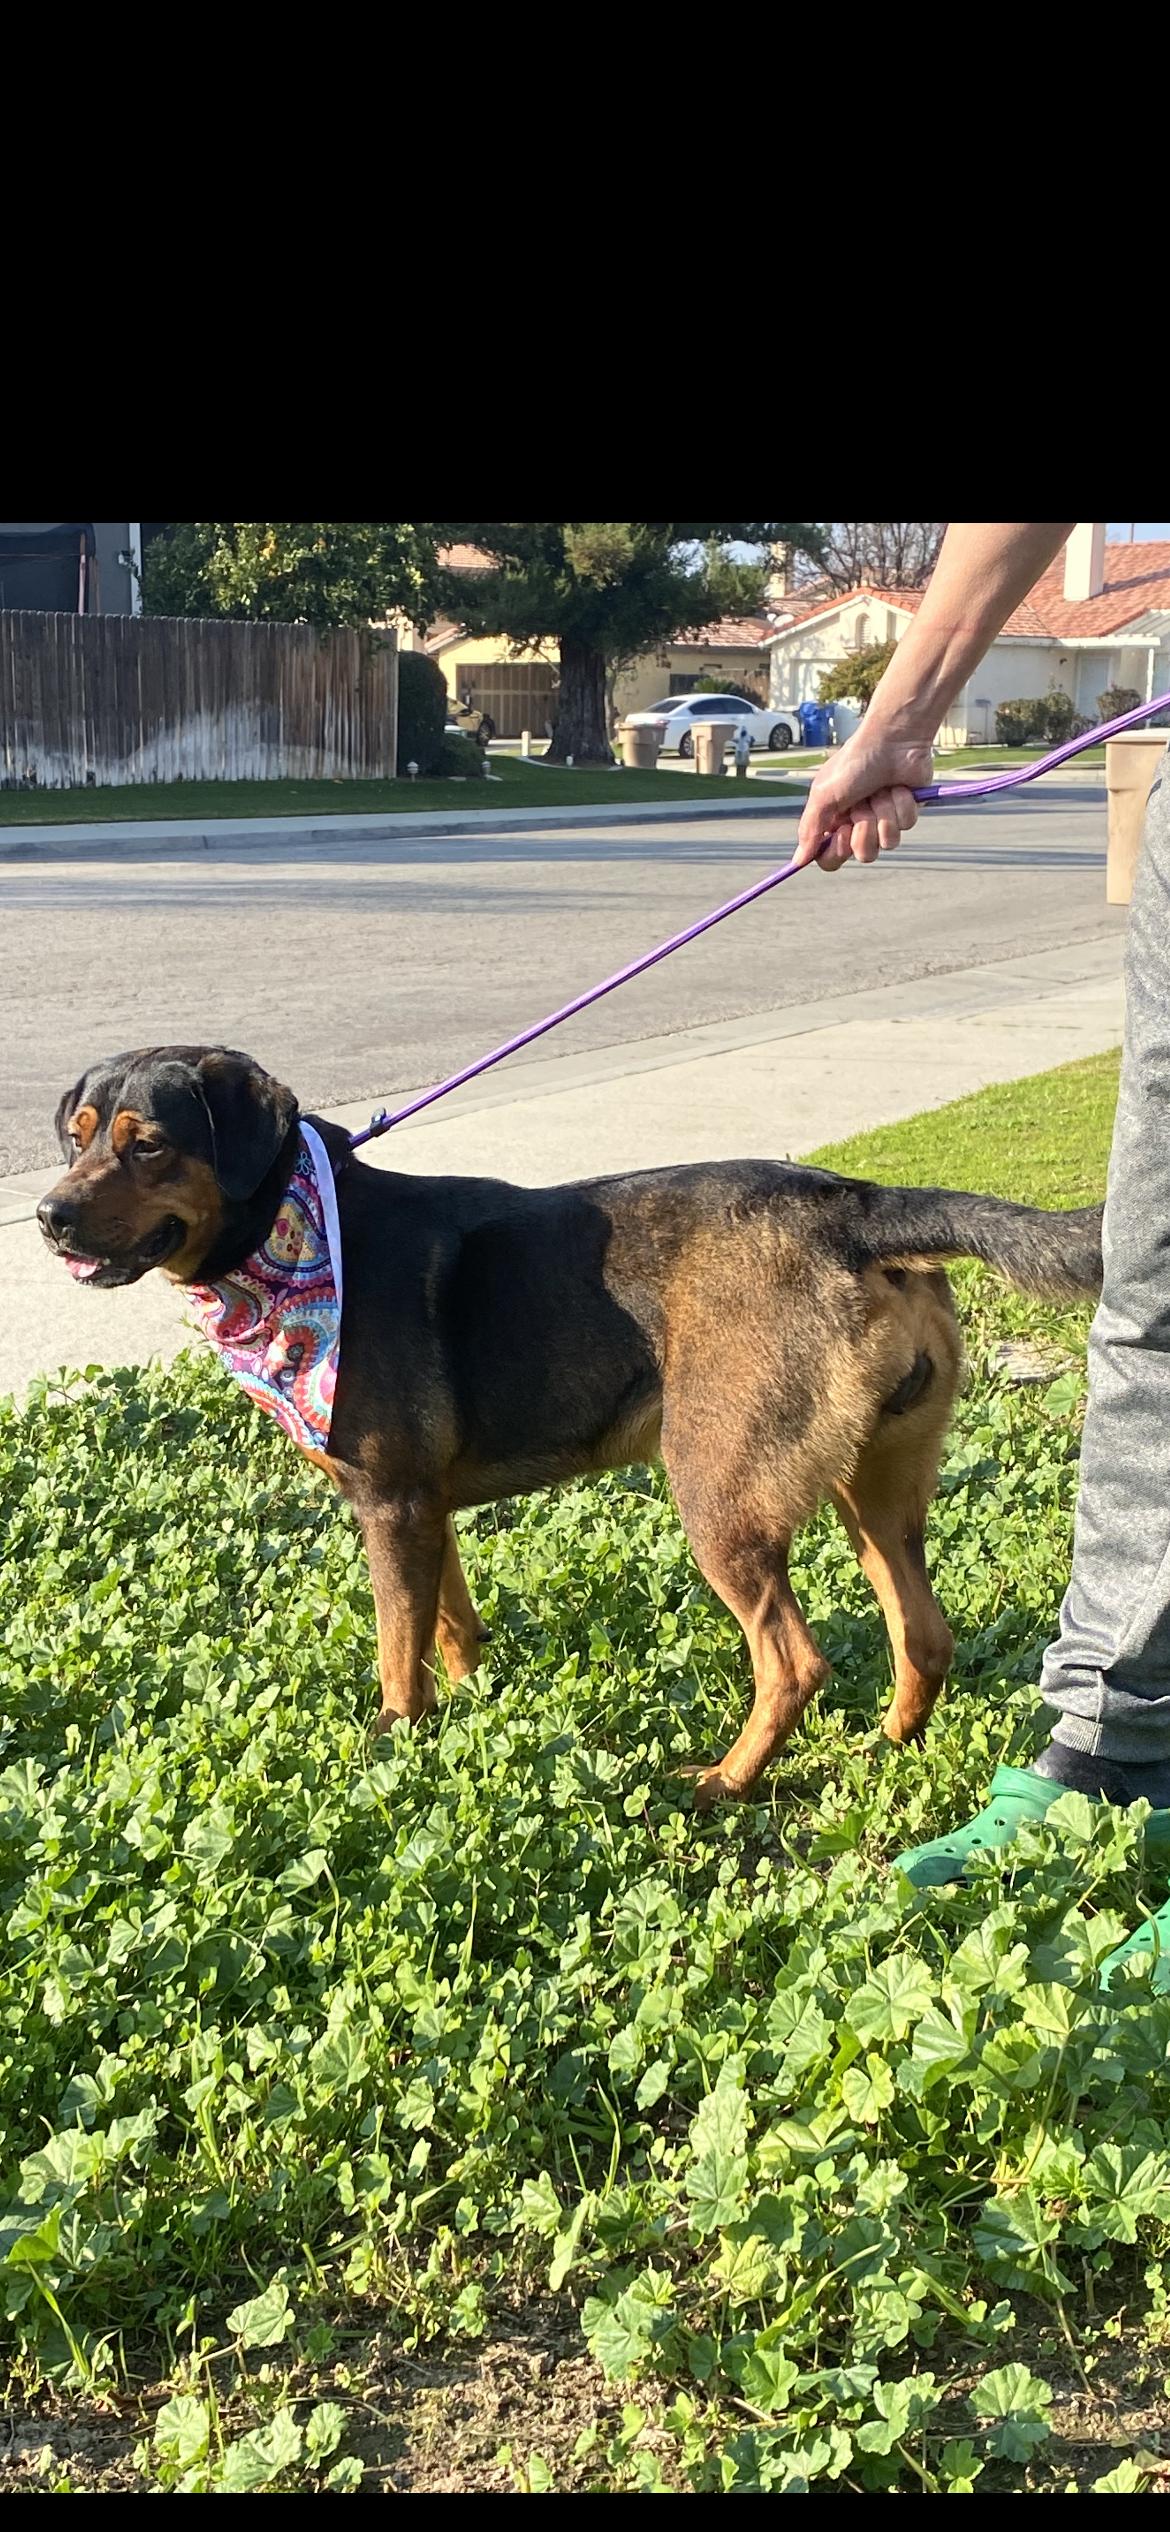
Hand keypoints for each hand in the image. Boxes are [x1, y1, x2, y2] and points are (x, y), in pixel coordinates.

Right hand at [793, 727, 934, 869]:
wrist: (892, 739)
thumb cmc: (855, 762)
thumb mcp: (824, 795)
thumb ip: (810, 829)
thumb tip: (798, 861)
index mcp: (835, 819)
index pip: (830, 857)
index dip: (836, 852)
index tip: (842, 834)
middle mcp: (859, 822)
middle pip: (862, 854)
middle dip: (864, 830)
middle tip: (862, 808)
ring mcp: (885, 819)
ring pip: (887, 843)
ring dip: (883, 815)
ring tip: (881, 791)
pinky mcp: (907, 813)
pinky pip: (905, 826)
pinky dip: (901, 805)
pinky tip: (898, 787)